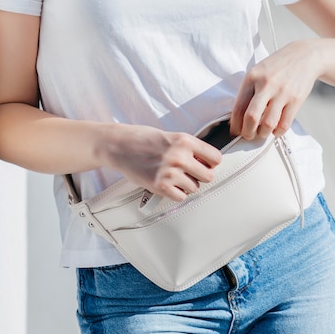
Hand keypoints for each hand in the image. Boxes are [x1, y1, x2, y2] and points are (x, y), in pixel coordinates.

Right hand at [100, 124, 222, 201]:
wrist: (119, 145)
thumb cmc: (143, 139)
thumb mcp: (171, 136)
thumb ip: (189, 148)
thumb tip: (207, 162)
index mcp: (185, 141)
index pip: (216, 158)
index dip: (211, 163)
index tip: (205, 164)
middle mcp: (180, 156)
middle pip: (208, 176)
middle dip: (200, 175)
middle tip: (189, 172)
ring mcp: (170, 173)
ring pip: (194, 188)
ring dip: (186, 185)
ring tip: (173, 176)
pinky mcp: (160, 186)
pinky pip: (181, 197)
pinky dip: (176, 193)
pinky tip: (168, 184)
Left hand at [230, 40, 319, 139]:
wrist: (305, 56)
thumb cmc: (276, 68)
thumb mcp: (258, 72)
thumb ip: (248, 92)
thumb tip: (237, 119)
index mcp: (251, 78)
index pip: (238, 107)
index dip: (234, 125)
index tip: (234, 132)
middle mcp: (265, 85)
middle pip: (251, 117)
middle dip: (247, 133)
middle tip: (248, 136)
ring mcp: (282, 92)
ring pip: (268, 124)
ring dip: (263, 134)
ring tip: (262, 133)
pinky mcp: (296, 99)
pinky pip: (284, 124)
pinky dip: (278, 132)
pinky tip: (275, 129)